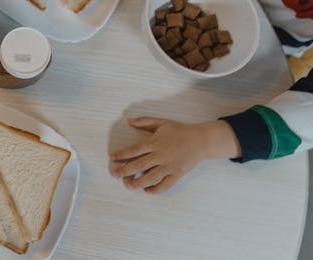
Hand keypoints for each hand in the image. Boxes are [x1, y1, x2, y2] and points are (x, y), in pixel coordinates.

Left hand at [109, 117, 239, 193]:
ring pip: (151, 177)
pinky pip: (166, 184)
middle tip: (113, 174)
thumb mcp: (162, 122)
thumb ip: (145, 121)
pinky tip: (147, 191)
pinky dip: (156, 189)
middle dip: (124, 170)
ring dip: (138, 182)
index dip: (121, 154)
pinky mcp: (177, 173)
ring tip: (128, 185)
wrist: (201, 140)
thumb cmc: (180, 130)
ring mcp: (169, 166)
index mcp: (155, 143)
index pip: (134, 150)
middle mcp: (160, 155)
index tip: (112, 158)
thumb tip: (129, 120)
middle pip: (139, 165)